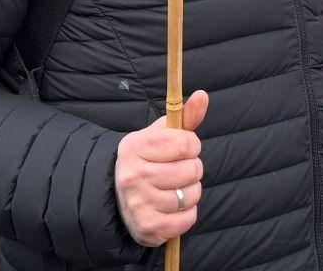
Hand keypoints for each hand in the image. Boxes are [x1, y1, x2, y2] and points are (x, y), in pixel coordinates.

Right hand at [114, 89, 206, 246]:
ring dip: (192, 192)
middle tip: (181, 170)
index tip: (184, 149)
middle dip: (193, 169)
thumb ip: (185, 117)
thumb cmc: (148, 159)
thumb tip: (203, 95)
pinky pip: (186, 220)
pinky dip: (188, 214)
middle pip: (191, 170)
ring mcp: (138, 203)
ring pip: (191, 195)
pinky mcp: (147, 227)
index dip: (192, 146)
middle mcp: (133, 174)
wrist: (119, 196)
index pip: (185, 143)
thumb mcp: (161, 134)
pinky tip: (176, 207)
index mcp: (136, 146)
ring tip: (178, 188)